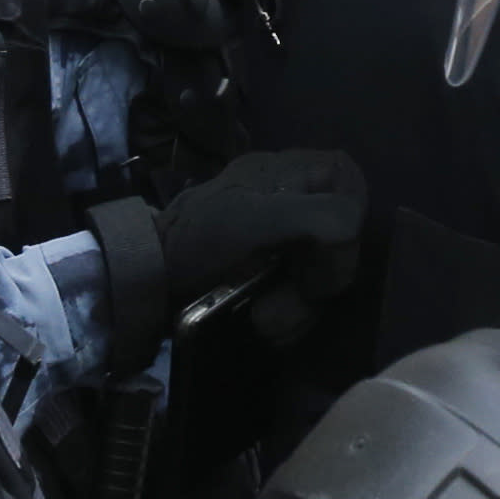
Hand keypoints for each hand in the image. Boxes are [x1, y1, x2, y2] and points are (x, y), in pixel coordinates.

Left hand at [154, 148, 366, 344]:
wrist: (147, 285)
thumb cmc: (198, 240)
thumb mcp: (253, 218)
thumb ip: (314, 215)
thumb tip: (351, 234)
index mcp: (287, 171)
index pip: (348, 179)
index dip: (348, 216)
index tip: (328, 249)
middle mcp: (291, 202)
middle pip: (341, 238)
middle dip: (319, 278)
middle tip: (294, 297)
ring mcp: (283, 243)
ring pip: (324, 276)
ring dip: (301, 308)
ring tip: (265, 321)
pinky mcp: (272, 280)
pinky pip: (303, 300)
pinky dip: (289, 320)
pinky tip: (263, 327)